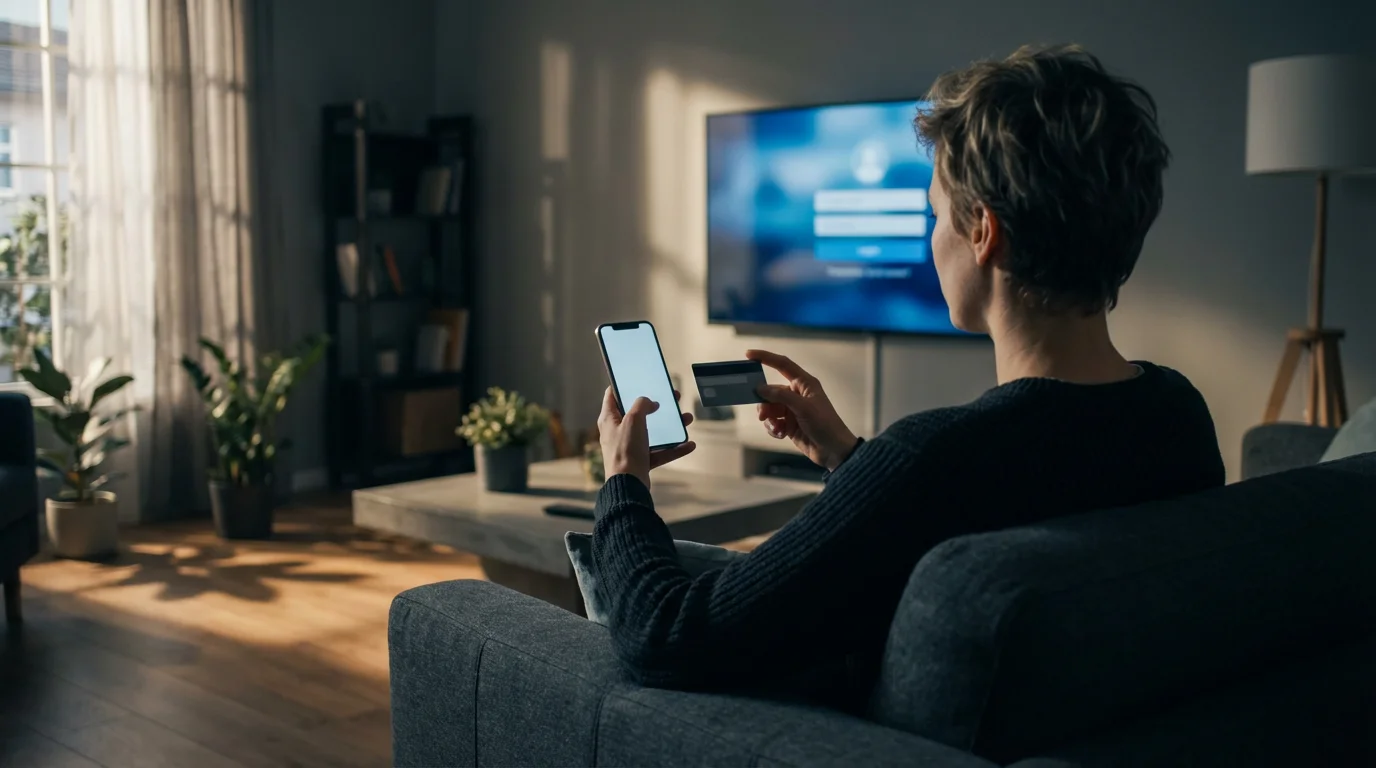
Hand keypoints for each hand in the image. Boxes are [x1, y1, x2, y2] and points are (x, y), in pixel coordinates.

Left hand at [597, 387, 695, 488]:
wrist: (628, 485)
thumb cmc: (626, 450)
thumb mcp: (633, 419)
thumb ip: (641, 404)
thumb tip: (648, 401)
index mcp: (609, 419)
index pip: (612, 395)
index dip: (624, 385)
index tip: (638, 378)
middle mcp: (618, 431)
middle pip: (639, 412)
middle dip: (657, 405)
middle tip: (672, 397)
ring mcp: (630, 447)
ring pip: (653, 432)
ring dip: (671, 426)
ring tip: (687, 419)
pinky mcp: (641, 461)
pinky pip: (660, 452)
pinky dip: (674, 448)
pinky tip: (689, 444)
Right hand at [747, 349, 857, 470]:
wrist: (834, 451)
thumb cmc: (825, 424)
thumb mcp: (803, 407)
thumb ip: (781, 396)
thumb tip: (761, 388)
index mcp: (804, 383)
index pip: (783, 364)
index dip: (766, 357)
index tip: (749, 355)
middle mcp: (797, 394)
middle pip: (771, 391)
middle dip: (764, 403)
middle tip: (762, 414)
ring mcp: (792, 410)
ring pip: (770, 408)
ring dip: (769, 419)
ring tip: (777, 428)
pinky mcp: (789, 424)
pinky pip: (773, 422)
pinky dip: (774, 428)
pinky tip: (781, 434)